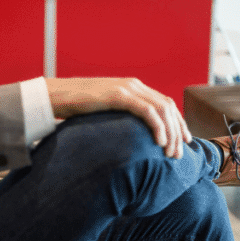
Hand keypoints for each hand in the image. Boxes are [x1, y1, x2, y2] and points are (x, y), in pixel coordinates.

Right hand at [45, 77, 190, 158]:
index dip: (179, 123)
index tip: (184, 142)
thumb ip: (120, 118)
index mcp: (133, 88)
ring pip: (162, 110)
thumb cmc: (76, 107)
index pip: (165, 104)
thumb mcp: (104, 112)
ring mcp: (127, 89)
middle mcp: (134, 86)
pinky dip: (158, 127)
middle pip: (168, 108)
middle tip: (178, 154)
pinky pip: (147, 111)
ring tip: (170, 152)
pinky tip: (159, 142)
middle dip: (178, 132)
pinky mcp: (119, 96)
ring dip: (170, 133)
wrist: (55, 96)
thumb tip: (131, 137)